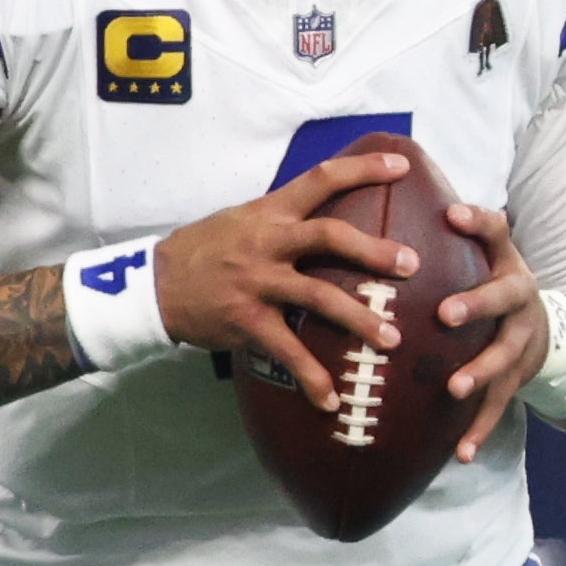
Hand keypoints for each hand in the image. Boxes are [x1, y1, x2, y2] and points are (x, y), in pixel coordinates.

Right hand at [143, 143, 420, 411]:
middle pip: (329, 237)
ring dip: (359, 319)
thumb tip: (330, 222)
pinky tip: (332, 400)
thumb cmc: (203, 251)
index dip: (362, 169)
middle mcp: (266, 242)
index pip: (320, 179)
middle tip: (411, 265)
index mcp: (268, 212)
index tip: (401, 165)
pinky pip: (287, 351)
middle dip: (374, 251)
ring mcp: (257, 282)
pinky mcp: (247, 320)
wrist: (153, 285)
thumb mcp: (241, 221)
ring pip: (319, 296)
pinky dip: (312, 377)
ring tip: (391, 339)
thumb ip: (283, 220)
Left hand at [431, 195, 542, 460]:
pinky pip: (498, 406)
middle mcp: (518, 296)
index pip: (496, 230)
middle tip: (445, 313)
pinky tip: (461, 453)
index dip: (477, 221)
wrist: (545, 333)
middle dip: (476, 304)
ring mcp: (521, 340)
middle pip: (504, 295)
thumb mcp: (475, 256)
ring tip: (455, 387)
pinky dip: (479, 430)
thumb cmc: (484, 285)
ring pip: (505, 356)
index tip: (451, 213)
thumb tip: (369, 204)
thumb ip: (437, 237)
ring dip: (480, 372)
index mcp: (502, 261)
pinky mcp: (516, 379)